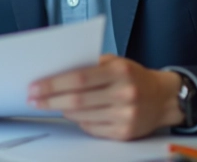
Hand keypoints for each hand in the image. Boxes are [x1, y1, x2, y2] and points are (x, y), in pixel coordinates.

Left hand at [28, 55, 183, 139]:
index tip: (35, 86)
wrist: (163, 98)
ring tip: (49, 104)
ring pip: (82, 116)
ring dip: (61, 110)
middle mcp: (124, 94)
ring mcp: (125, 116)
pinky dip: (78, 121)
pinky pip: (92, 128)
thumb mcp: (116, 62)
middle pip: (77, 100)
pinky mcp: (124, 133)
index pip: (79, 78)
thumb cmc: (134, 76)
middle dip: (50, 100)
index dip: (53, 84)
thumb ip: (90, 65)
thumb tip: (56, 72)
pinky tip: (72, 114)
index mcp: (119, 72)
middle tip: (33, 99)